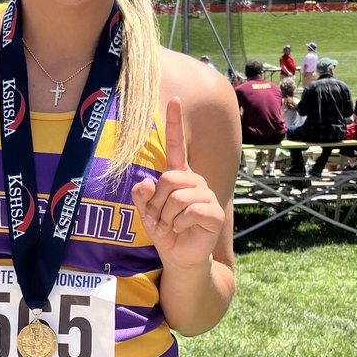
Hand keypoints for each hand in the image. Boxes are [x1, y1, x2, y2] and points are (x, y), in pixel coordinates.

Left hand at [131, 96, 224, 269]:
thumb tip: (146, 182)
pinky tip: (183, 230)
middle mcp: (194, 181)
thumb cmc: (165, 231)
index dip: (174, 123)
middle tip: (159, 218)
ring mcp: (206, 196)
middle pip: (168, 178)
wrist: (180, 257)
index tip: (175, 98)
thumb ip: (142, 196)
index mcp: (178, 176)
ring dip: (167, 217)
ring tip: (171, 226)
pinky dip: (179, 224)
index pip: (176, 145)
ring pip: (177, 197)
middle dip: (157, 203)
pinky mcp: (214, 212)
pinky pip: (190, 211)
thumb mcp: (146, 213)